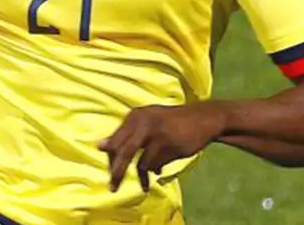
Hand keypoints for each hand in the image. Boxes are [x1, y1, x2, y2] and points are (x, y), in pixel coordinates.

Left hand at [98, 102, 226, 192]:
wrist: (202, 118)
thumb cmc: (170, 122)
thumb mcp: (147, 121)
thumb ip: (127, 133)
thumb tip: (101, 147)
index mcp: (135, 116)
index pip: (115, 141)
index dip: (111, 158)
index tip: (110, 172)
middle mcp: (143, 123)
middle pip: (123, 152)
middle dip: (117, 172)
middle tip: (112, 187)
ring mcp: (157, 134)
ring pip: (141, 163)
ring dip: (141, 176)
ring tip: (143, 185)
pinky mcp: (171, 146)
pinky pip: (156, 165)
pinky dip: (155, 170)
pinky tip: (158, 172)